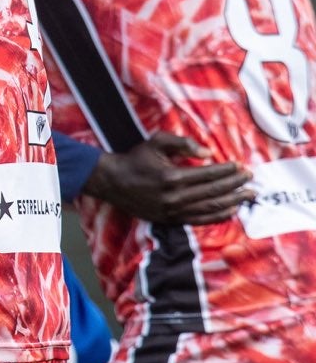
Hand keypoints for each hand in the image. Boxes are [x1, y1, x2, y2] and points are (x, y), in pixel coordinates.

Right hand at [84, 132, 252, 225]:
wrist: (112, 182)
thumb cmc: (136, 159)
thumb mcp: (156, 142)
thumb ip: (183, 143)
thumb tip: (208, 153)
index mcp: (172, 176)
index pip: (209, 174)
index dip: (228, 170)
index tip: (241, 166)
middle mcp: (175, 197)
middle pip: (214, 191)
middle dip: (236, 185)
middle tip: (251, 179)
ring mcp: (173, 211)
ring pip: (211, 207)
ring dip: (233, 201)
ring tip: (249, 195)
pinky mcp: (171, 220)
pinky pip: (201, 219)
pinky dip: (219, 215)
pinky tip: (232, 209)